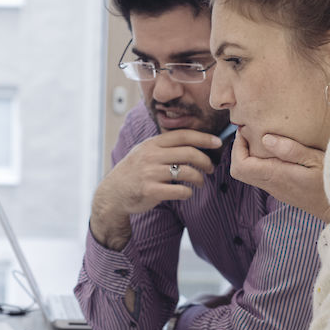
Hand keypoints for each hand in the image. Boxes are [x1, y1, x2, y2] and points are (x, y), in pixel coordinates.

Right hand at [90, 130, 221, 249]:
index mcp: (152, 144)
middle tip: (211, 168)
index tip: (217, 142)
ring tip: (200, 182)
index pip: (183, 136)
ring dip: (199, 178)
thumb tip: (194, 142)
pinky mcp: (150, 190)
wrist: (112, 193)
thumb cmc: (134, 172)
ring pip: (187, 172)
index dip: (203, 138)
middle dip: (206, 161)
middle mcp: (151, 156)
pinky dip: (188, 192)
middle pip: (189, 153)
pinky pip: (179, 190)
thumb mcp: (144, 152)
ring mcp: (150, 173)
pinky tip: (186, 192)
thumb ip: (164, 146)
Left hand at [230, 131, 329, 222]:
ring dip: (249, 156)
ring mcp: (276, 189)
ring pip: (249, 174)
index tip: (246, 131)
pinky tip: (274, 151)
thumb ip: (291, 150)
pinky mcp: (281, 190)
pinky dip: (259, 162)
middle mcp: (272, 185)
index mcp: (277, 176)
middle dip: (239, 150)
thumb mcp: (317, 160)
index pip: (241, 166)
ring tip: (261, 138)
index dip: (237, 148)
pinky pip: (261, 176)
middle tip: (250, 133)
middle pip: (240, 171)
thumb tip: (266, 139)